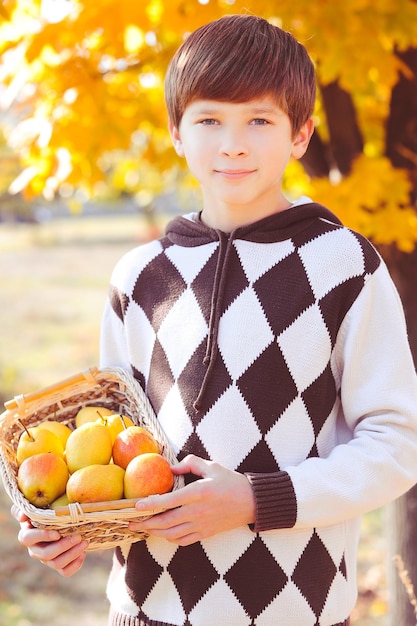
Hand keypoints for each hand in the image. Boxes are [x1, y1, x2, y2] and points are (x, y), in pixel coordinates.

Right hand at [11, 505, 88, 576]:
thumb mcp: (33, 505)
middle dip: (63, 546)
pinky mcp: (58, 564)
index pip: (28, 539)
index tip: (57, 533)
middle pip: (46, 554)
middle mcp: (35, 550)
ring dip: (72, 554)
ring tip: (85, 542)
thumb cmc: (44, 509)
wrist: (58, 518)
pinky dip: (75, 565)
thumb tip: (23, 517)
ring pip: (56, 564)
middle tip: (78, 536)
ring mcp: (46, 559)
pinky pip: (65, 571)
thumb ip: (23, 508)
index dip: (42, 537)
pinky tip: (83, 553)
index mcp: (27, 535)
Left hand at [129, 454, 255, 545]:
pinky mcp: (205, 534)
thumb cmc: (231, 482)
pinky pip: (183, 540)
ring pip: (171, 534)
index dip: (150, 504)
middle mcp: (198, 511)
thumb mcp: (211, 466)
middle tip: (131, 522)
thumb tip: (169, 468)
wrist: (251, 502)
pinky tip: (162, 533)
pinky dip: (169, 538)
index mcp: (198, 493)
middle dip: (146, 523)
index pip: (168, 501)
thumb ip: (189, 464)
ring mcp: (201, 525)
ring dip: (155, 532)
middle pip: (165, 521)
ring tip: (142, 528)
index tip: (136, 506)